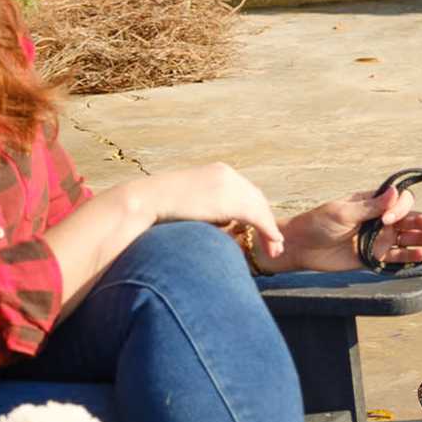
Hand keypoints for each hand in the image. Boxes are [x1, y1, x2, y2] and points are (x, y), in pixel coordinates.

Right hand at [142, 163, 281, 262]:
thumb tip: (221, 224)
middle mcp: (226, 174)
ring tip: (275, 249)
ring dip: (269, 230)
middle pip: (256, 199)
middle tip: (276, 243)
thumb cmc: (159, 207)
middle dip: (266, 222)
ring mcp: (229, 184)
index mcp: (217, 173)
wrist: (145, 200)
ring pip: (260, 208)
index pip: (245, 193)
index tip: (259, 230)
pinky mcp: (229, 198)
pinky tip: (274, 242)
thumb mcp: (189, 202)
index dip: (255, 213)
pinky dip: (267, 230)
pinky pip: (256, 216)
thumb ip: (208, 209)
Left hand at [271, 185, 421, 275]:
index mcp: (374, 203)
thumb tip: (395, 193)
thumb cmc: (317, 223)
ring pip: (411, 238)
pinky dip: (411, 257)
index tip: (388, 220)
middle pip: (413, 220)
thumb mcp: (342, 212)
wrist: (300, 247)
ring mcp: (380, 239)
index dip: (402, 209)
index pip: (401, 202)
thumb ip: (370, 207)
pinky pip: (398, 258)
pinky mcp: (375, 257)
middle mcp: (382, 220)